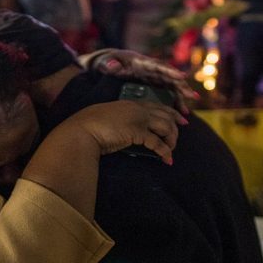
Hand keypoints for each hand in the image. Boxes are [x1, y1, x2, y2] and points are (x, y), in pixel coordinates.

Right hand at [62, 100, 185, 164]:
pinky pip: (158, 142)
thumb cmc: (90, 127)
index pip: (157, 105)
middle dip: (176, 126)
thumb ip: (122, 121)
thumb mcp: (109, 119)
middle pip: (166, 115)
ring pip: (166, 126)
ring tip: (170, 151)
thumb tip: (130, 132)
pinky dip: (165, 151)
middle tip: (180, 136)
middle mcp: (138, 108)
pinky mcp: (137, 131)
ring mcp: (138, 118)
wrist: (82, 130)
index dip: (171, 111)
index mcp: (131, 103)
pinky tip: (167, 159)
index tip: (181, 119)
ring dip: (172, 140)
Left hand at [92, 50, 199, 114]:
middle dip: (181, 86)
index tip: (182, 77)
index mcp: (142, 62)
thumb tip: (113, 65)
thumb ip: (109, 64)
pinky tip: (181, 112)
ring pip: (172, 86)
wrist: (109, 64)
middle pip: (170, 77)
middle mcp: (152, 68)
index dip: (170, 71)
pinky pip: (168, 92)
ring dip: (181, 97)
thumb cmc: (108, 62)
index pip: (158, 66)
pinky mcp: (155, 83)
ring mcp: (154, 76)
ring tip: (186, 111)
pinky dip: (175, 101)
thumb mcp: (105, 62)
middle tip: (192, 96)